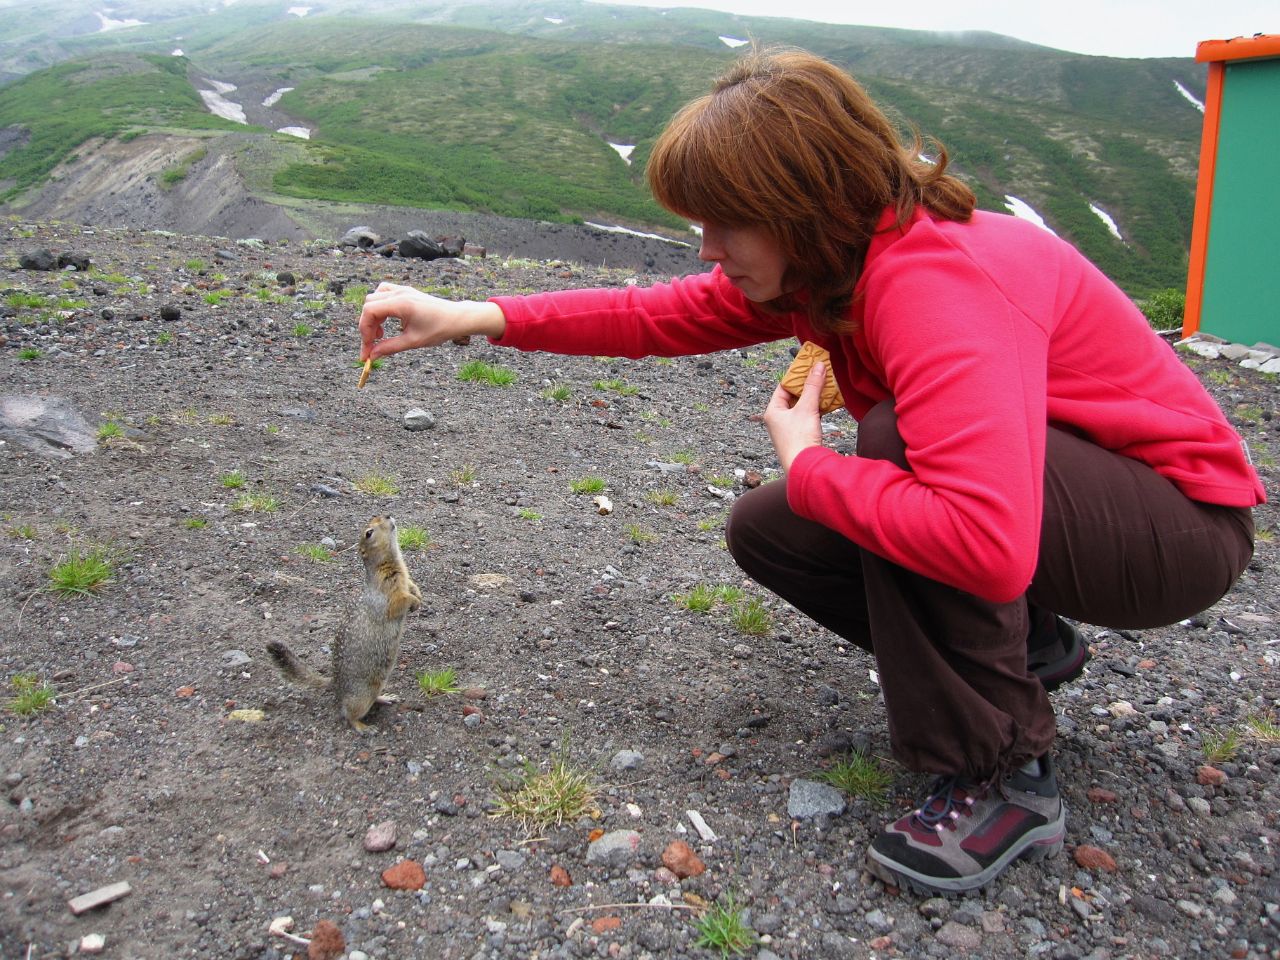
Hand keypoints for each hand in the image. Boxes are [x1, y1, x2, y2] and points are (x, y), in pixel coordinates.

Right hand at [358, 282, 505, 360]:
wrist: (458, 318)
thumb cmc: (440, 329)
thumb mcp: (413, 341)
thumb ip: (390, 348)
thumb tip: (372, 356)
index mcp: (401, 303)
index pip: (369, 312)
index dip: (364, 331)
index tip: (367, 349)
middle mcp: (400, 293)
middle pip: (369, 304)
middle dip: (367, 326)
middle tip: (373, 344)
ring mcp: (402, 290)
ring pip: (375, 298)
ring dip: (373, 316)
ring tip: (381, 334)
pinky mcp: (406, 292)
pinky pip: (384, 295)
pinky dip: (380, 308)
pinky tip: (387, 322)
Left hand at [763, 360, 824, 469]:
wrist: (805, 467)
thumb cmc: (799, 439)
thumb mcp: (807, 408)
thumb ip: (813, 386)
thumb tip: (818, 366)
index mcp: (773, 411)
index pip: (783, 387)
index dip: (796, 376)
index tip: (808, 366)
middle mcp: (778, 420)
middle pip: (793, 397)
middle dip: (807, 386)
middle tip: (820, 373)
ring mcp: (789, 430)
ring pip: (802, 407)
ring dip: (814, 398)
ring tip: (826, 386)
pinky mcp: (800, 437)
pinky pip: (808, 417)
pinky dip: (817, 409)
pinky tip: (828, 404)